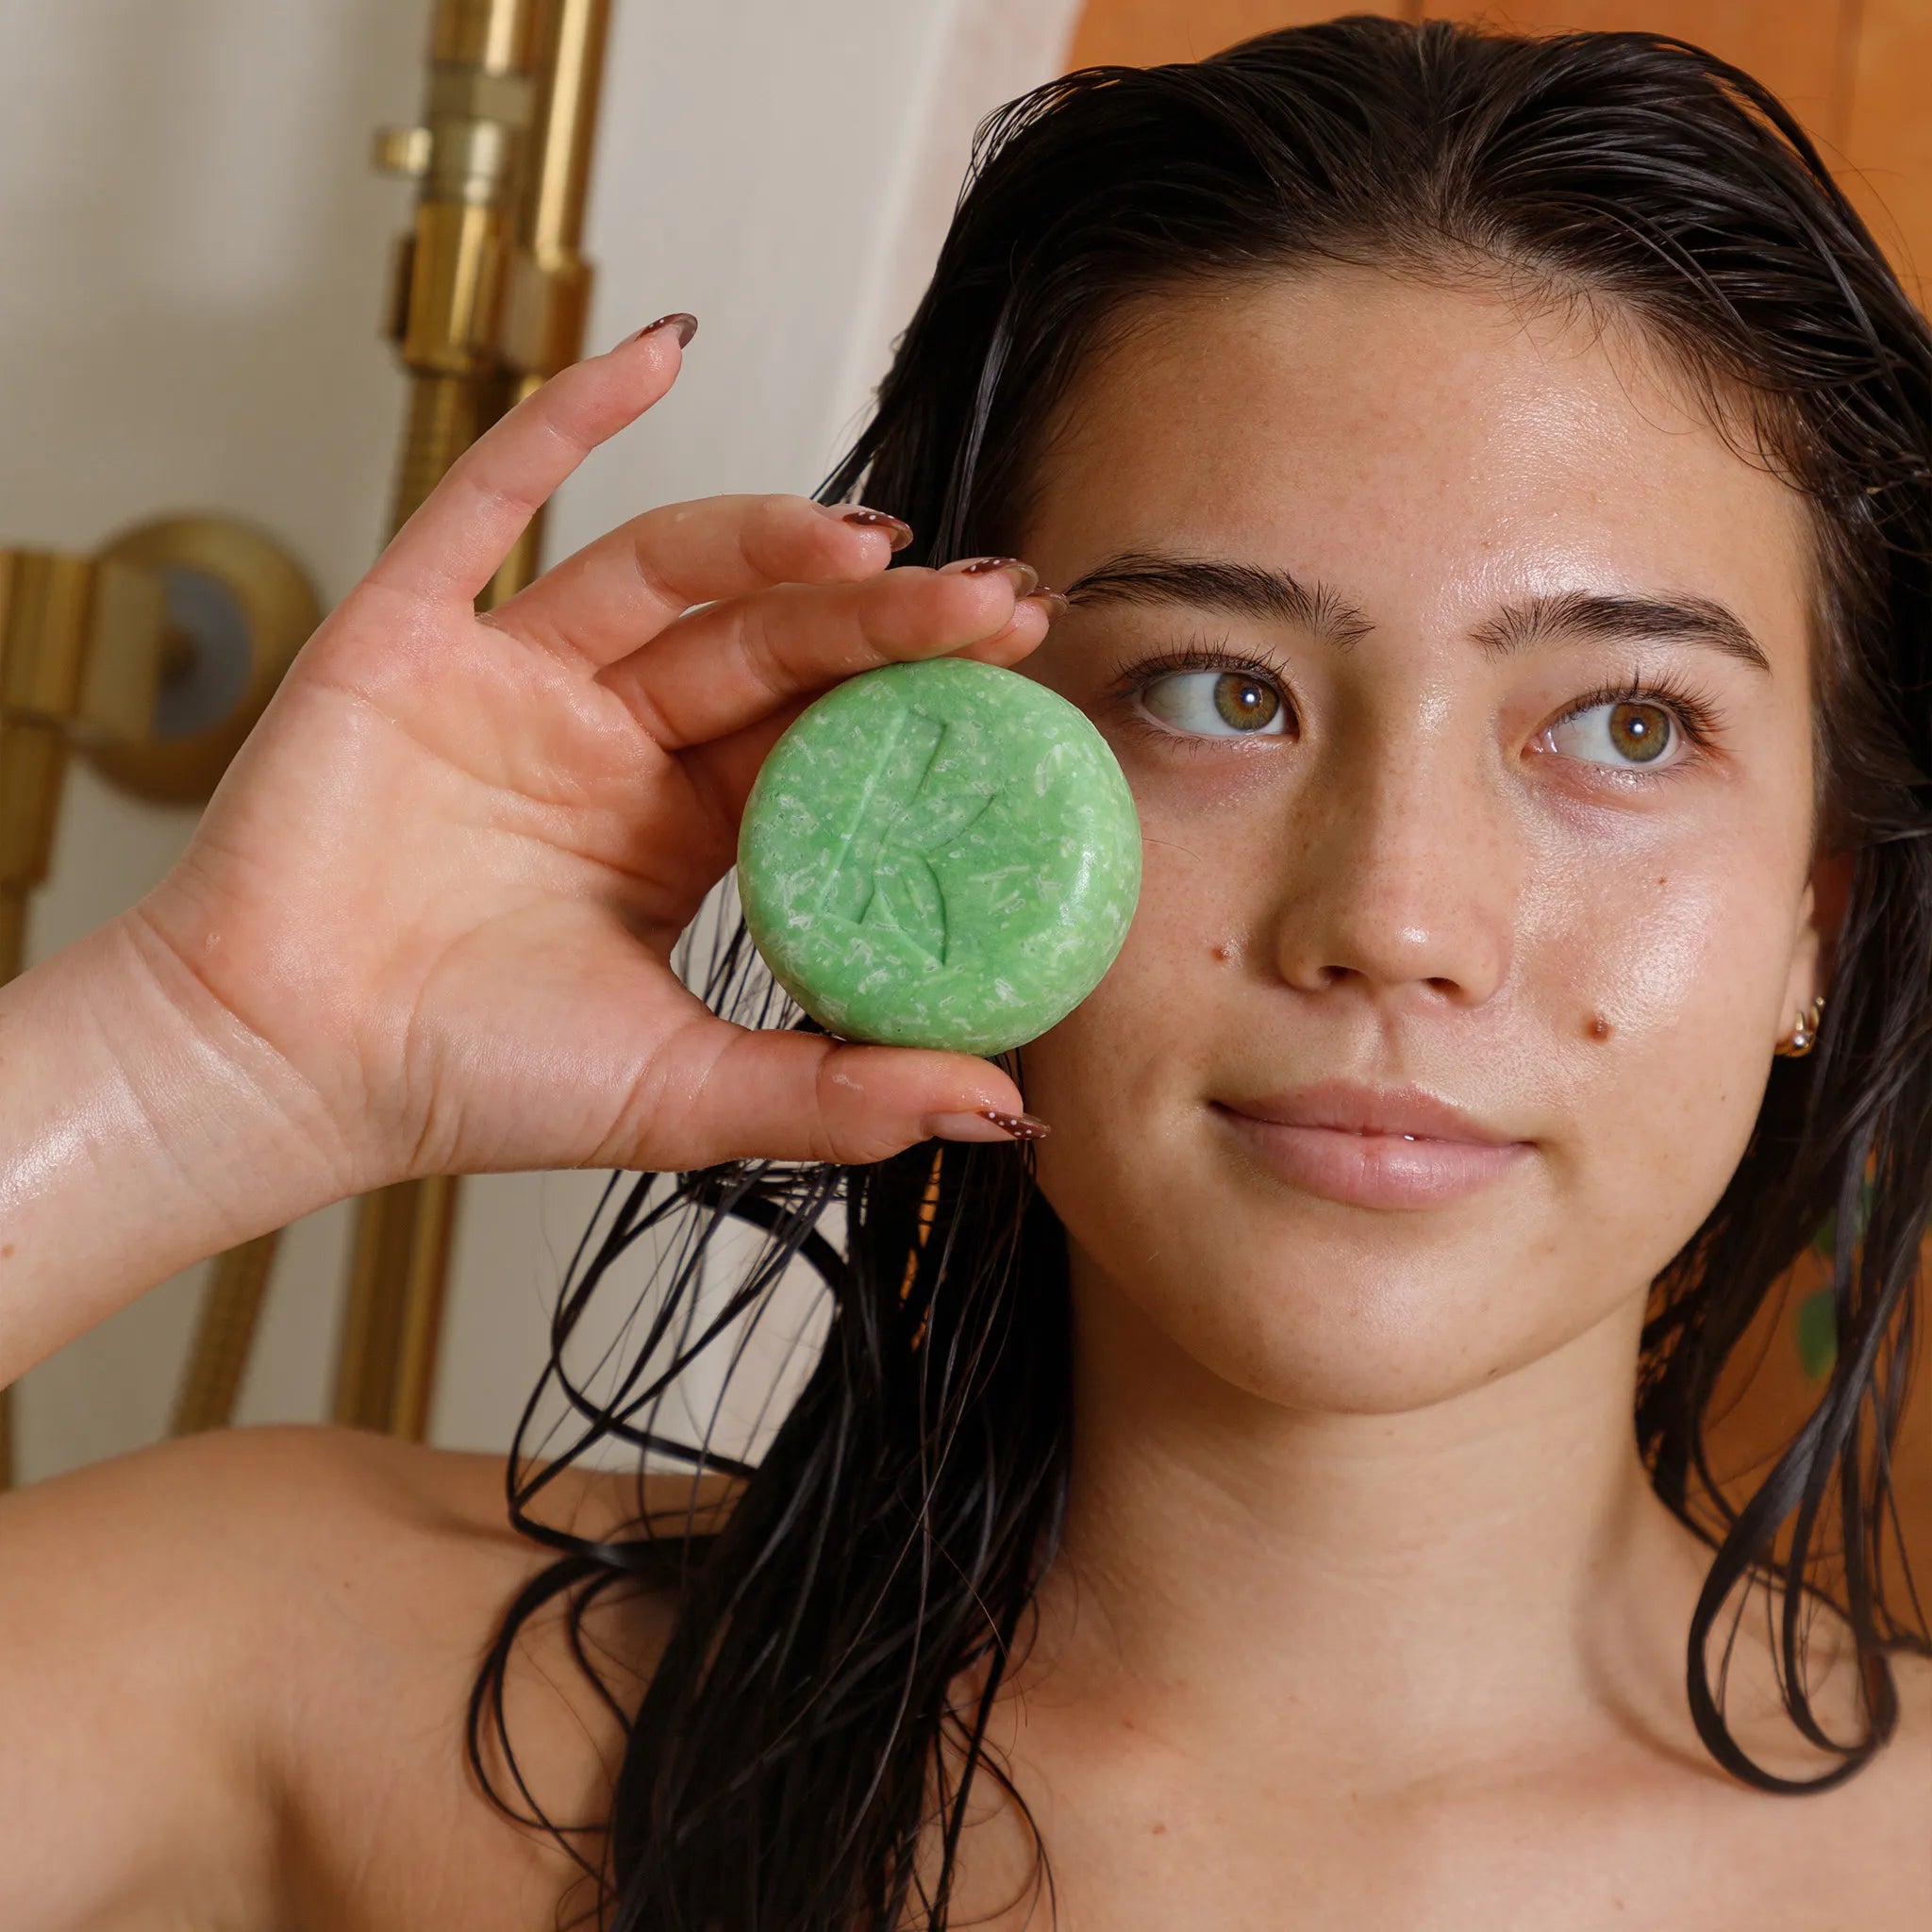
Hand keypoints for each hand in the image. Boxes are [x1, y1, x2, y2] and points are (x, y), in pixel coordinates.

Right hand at [126, 319, 1054, 1196]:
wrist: (285, 1074)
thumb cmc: (467, 1082)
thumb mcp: (688, 1092)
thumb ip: (839, 1094)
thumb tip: (1001, 1107)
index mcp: (682, 828)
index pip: (819, 731)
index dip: (916, 695)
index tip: (1018, 672)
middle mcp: (611, 743)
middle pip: (766, 644)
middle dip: (881, 619)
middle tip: (991, 603)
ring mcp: (515, 682)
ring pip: (661, 572)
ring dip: (765, 540)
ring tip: (872, 545)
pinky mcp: (412, 638)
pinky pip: (491, 502)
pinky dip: (566, 424)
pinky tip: (657, 355)